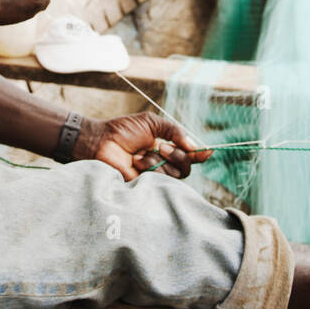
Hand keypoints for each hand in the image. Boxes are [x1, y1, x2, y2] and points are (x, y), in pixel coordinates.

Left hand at [78, 113, 212, 181]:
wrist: (101, 142)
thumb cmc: (123, 130)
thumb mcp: (152, 123)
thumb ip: (174, 130)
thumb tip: (193, 145)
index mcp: (166, 146)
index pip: (188, 153)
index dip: (200, 154)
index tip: (207, 152)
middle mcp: (163, 161)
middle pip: (186, 166)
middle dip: (178, 155)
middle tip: (161, 147)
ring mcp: (155, 174)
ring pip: (174, 174)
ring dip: (159, 161)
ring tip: (140, 155)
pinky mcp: (146, 185)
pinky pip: (161, 181)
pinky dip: (151, 169)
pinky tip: (136, 163)